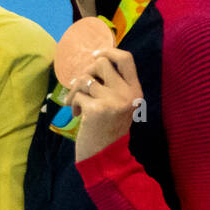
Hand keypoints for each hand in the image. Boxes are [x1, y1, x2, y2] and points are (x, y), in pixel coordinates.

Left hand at [67, 47, 142, 161]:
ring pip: (85, 79)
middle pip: (101, 63)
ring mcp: (113, 101)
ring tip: (76, 103)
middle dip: (86, 72)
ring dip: (75, 90)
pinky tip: (77, 115)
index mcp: (135, 91)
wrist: (105, 158)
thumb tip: (93, 60)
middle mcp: (127, 94)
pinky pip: (78, 96)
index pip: (126, 58)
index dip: (109, 51)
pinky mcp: (97, 109)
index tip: (95, 54)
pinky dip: (73, 104)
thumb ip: (112, 85)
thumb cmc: (108, 130)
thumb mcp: (118, 106)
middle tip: (81, 86)